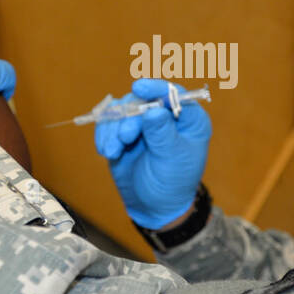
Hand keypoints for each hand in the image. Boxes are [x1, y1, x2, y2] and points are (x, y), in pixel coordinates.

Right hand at [94, 78, 210, 228]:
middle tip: (125, 139)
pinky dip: (104, 135)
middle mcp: (166, 116)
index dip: (157, 88)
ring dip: (113, 129)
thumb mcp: (172, 160)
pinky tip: (108, 151)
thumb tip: (154, 111)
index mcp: (189, 120)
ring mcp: (143, 123)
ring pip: (122, 109)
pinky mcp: (123, 132)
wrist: (153, 206)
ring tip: (113, 151)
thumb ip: (163, 135)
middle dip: (129, 118)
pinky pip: (108, 122)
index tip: (139, 88)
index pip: (175, 94)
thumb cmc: (173, 183)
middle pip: (143, 99)